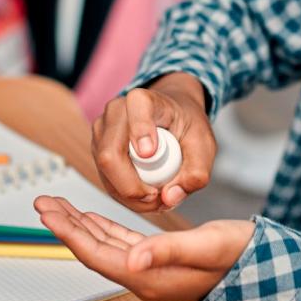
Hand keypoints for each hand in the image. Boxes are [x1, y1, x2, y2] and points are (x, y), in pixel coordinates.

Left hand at [34, 195, 252, 300]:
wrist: (263, 267)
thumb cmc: (238, 256)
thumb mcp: (205, 247)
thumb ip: (167, 251)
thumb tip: (130, 260)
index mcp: (147, 277)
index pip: (96, 254)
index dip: (68, 233)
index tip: (46, 213)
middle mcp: (142, 276)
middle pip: (92, 249)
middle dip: (65, 225)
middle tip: (42, 202)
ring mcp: (149, 269)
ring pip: (103, 244)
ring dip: (79, 224)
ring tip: (56, 205)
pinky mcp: (158, 259)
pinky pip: (120, 242)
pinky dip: (101, 227)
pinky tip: (91, 217)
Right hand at [91, 73, 215, 212]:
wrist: (171, 116)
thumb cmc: (186, 126)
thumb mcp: (204, 145)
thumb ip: (196, 172)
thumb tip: (169, 198)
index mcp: (146, 100)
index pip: (137, 108)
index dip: (140, 130)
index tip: (149, 153)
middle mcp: (116, 111)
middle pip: (110, 154)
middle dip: (133, 187)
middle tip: (159, 200)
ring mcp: (102, 131)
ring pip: (105, 171)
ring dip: (130, 195)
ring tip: (156, 199)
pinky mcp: (97, 149)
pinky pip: (105, 179)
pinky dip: (124, 195)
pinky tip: (143, 196)